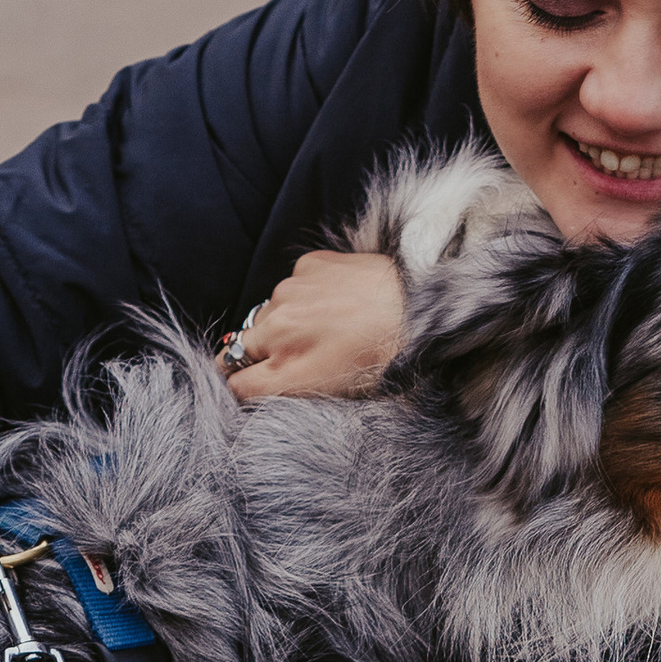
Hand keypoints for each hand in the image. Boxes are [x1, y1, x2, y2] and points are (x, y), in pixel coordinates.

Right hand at [222, 250, 406, 402]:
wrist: (425, 310)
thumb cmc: (387, 360)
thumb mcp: (337, 397)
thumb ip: (288, 395)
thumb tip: (255, 391)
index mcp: (286, 372)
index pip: (235, 386)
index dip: (245, 388)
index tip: (257, 387)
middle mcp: (278, 330)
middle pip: (241, 349)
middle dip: (259, 356)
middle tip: (297, 358)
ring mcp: (290, 293)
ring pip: (266, 314)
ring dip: (284, 322)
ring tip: (327, 328)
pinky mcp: (308, 265)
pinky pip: (292, 284)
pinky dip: (305, 294)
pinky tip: (336, 301)